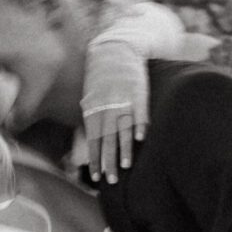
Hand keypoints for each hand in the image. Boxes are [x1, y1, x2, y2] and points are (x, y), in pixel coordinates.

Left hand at [75, 37, 148, 182]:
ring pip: (123, 130)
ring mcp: (123, 101)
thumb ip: (91, 116)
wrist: (115, 51)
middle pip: (107, 140)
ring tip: (125, 166)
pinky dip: (140, 125)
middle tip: (110, 180)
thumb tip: (91, 138)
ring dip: (124, 149)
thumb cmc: (101, 77)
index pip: (93, 141)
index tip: (96, 176)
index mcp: (94, 110)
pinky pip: (139, 113)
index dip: (95, 159)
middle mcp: (107, 108)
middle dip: (108, 161)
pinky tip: (140, 140)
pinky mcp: (138, 94)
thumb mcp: (90, 96)